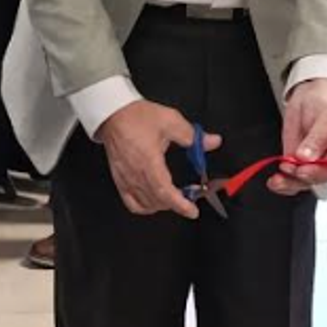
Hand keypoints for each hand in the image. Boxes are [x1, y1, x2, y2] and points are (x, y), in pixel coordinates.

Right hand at [97, 99, 220, 217]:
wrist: (114, 115)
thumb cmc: (138, 117)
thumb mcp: (170, 121)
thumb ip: (192, 136)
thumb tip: (212, 142)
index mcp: (148, 162)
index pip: (165, 192)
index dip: (179, 205)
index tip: (192, 211)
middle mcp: (135, 174)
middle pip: (157, 201)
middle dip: (177, 203)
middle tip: (192, 197)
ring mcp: (126, 180)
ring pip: (145, 204)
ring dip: (163, 205)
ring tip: (177, 197)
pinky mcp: (120, 180)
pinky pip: (132, 202)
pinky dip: (145, 206)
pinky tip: (155, 201)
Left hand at [269, 78, 326, 195]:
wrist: (314, 93)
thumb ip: (317, 139)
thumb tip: (306, 156)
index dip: (318, 173)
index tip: (303, 170)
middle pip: (316, 179)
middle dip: (300, 177)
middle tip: (289, 168)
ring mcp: (311, 162)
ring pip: (301, 181)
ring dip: (288, 183)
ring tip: (277, 179)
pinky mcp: (296, 160)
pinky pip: (289, 177)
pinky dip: (282, 181)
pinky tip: (275, 181)